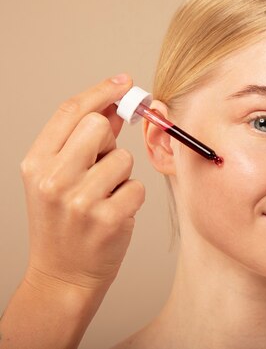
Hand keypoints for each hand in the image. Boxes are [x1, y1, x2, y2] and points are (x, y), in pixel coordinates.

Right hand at [20, 74, 144, 293]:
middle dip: (108, 141)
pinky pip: (137, 187)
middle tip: (101, 165)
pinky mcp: (108, 218)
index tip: (124, 82)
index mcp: (35, 164)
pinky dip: (130, 198)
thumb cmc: (63, 223)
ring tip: (103, 197)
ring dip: (121, 176)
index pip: (69, 112)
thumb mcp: (58, 178)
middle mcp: (52, 179)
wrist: (62, 275)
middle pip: (97, 126)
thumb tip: (112, 108)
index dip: (100, 91)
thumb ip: (82, 142)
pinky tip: (113, 214)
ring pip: (123, 158)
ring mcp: (80, 200)